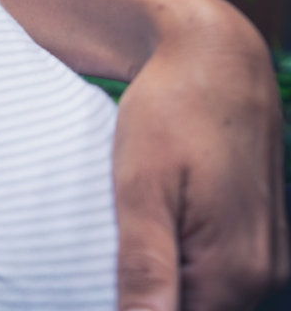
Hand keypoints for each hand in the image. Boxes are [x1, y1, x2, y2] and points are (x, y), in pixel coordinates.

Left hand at [0, 0, 288, 310]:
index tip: (77, 287)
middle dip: (141, 303)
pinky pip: (214, 281)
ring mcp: (267, 262)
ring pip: (202, 303)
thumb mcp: (142, 189)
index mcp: (233, 273)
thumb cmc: (172, 113)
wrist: (216, 58)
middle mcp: (262, 277)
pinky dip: (179, 275)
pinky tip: (146, 250)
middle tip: (84, 268)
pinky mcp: (261, 244)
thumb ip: (144, 268)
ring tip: (115, 256)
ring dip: (159, 292)